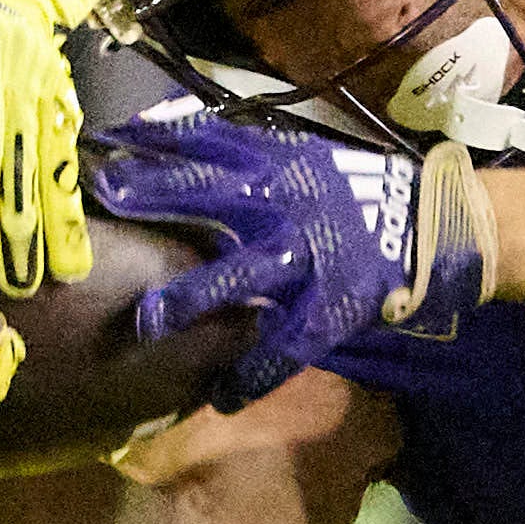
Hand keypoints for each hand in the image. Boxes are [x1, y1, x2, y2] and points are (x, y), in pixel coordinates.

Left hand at [85, 109, 492, 408]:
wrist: (424, 227)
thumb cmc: (348, 191)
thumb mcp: (295, 154)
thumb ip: (234, 148)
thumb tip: (160, 126)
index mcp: (275, 165)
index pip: (203, 143)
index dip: (150, 142)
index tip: (100, 141)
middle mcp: (284, 205)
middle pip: (212, 196)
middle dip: (157, 198)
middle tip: (102, 203)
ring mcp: (306, 258)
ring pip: (244, 274)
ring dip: (196, 295)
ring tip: (150, 322)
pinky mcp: (327, 308)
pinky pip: (287, 345)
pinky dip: (254, 373)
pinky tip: (221, 398)